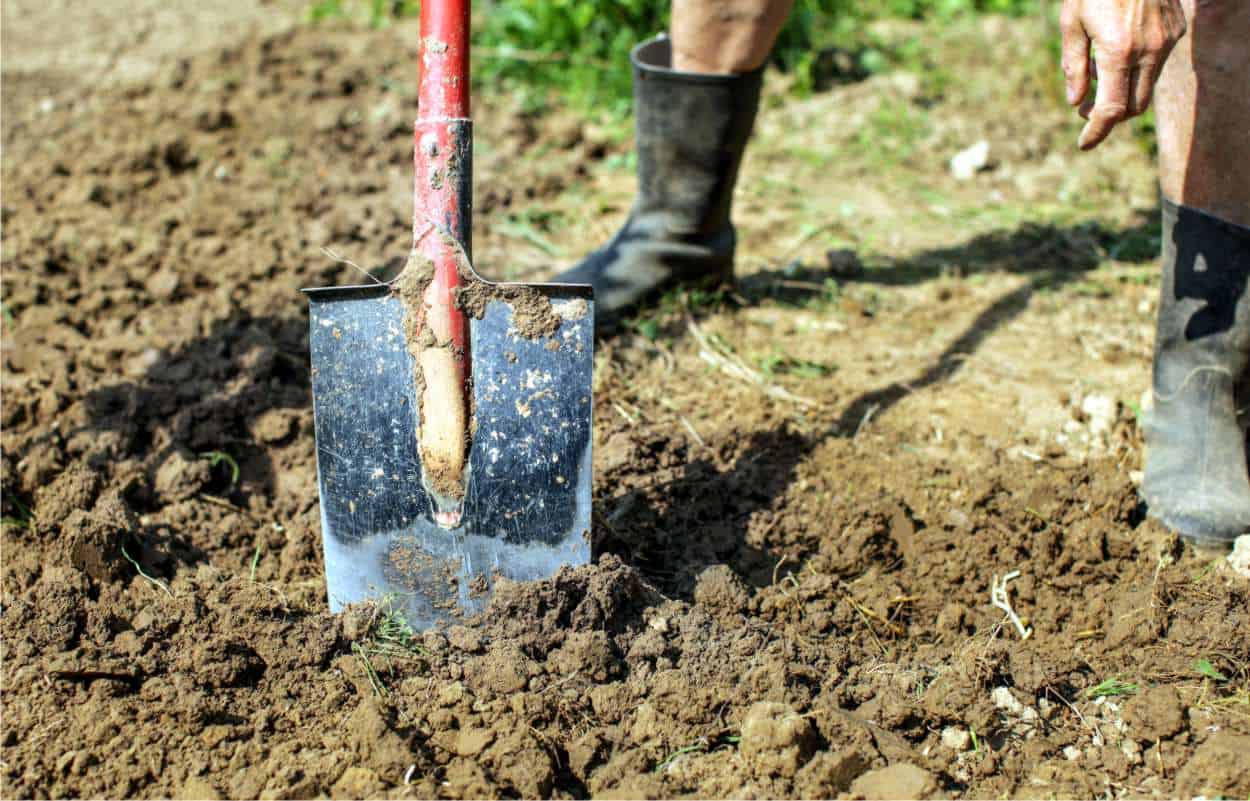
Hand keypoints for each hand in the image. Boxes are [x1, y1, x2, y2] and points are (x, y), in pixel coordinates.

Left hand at [1060, 0, 1186, 149]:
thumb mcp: (1072, 23)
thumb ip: (1073, 66)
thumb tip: (1076, 102)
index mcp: (1118, 52)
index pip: (1111, 110)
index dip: (1096, 131)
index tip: (1084, 143)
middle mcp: (1148, 50)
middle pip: (1133, 106)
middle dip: (1109, 115)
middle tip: (1086, 109)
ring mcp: (1167, 41)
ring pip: (1146, 86)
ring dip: (1122, 92)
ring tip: (1098, 75)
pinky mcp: (1176, 30)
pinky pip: (1157, 63)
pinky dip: (1136, 70)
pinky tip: (1117, 53)